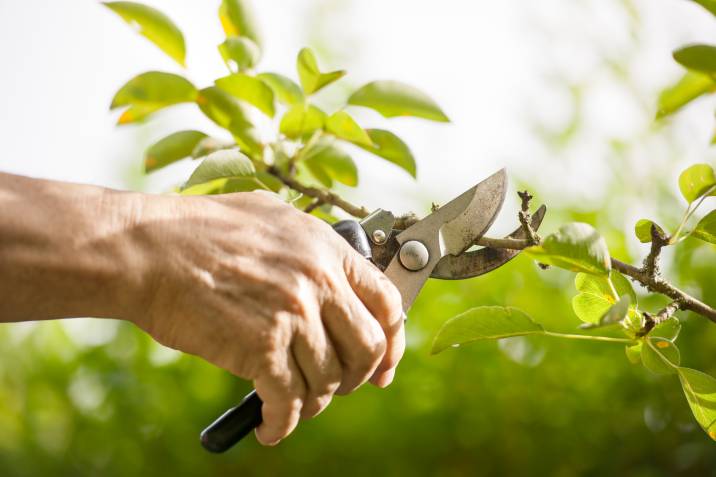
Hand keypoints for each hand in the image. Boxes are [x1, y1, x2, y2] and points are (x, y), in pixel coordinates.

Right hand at [131, 191, 404, 444]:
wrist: (148, 249)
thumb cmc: (200, 230)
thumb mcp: (272, 217)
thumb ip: (310, 246)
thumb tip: (334, 272)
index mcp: (326, 249)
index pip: (387, 303)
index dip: (393, 341)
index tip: (385, 364)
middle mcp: (319, 282)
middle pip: (368, 348)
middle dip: (358, 377)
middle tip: (341, 386)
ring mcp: (292, 315)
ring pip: (328, 380)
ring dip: (315, 402)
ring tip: (296, 404)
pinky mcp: (261, 348)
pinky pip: (289, 401)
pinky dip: (283, 424)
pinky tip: (271, 427)